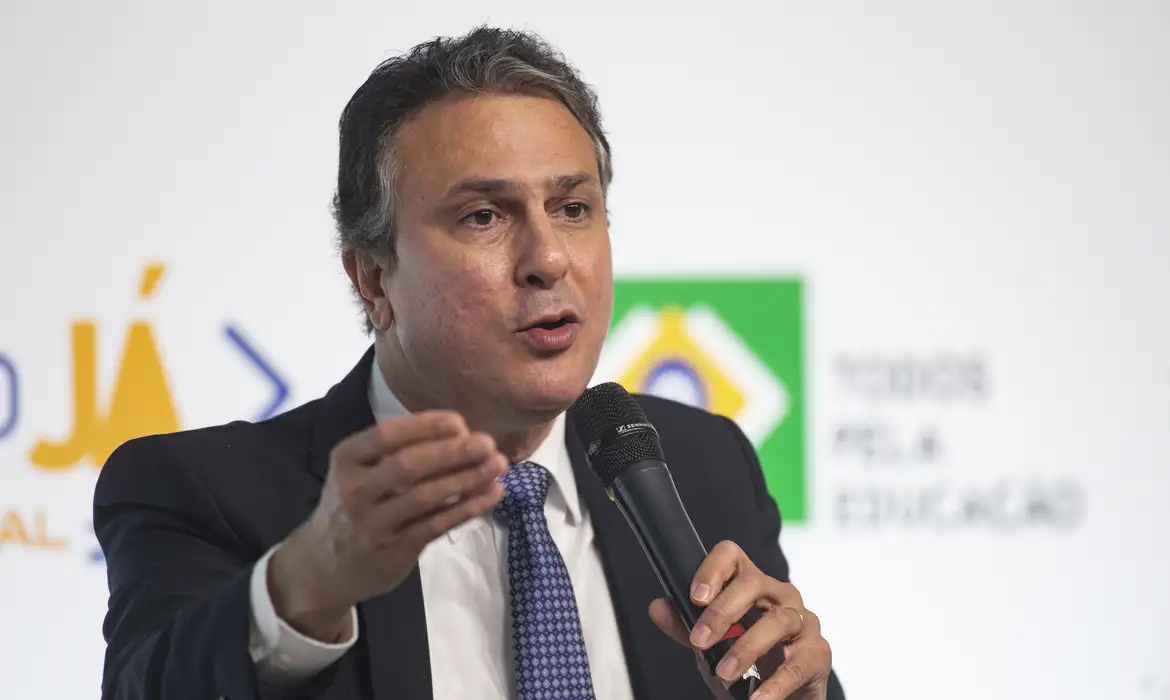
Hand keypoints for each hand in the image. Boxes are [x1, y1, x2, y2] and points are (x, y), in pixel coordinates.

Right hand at [269, 410, 506, 640]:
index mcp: (347, 459)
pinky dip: (468, 507)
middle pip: (408, 465)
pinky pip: (437, 524)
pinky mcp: (395, 548)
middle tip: (487, 443)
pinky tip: (491, 494)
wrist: (323, 566)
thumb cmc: (352, 506)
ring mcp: (374, 522)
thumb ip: (397, 452)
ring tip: (498, 465)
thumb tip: (459, 431)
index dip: (426, 426)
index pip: (388, 435)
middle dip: (452, 452)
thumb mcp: (358, 471)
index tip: (460, 421)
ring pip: (426, 496)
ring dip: (467, 478)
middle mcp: (356, 489)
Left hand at [649, 541, 831, 699]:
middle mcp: (780, 595)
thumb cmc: (752, 658)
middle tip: (699, 640)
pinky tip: (757, 698)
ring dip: (746, 648)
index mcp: (752, 584)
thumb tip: (658, 607)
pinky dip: (775, 684)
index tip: (695, 596)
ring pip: (776, 622)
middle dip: (723, 612)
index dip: (713, 569)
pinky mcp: (817, 654)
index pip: (733, 557)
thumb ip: (686, 626)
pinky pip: (797, 665)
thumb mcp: (713, 642)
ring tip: (725, 673)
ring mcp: (803, 622)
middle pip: (753, 584)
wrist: (788, 693)